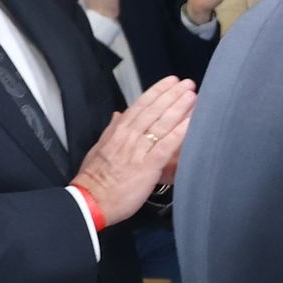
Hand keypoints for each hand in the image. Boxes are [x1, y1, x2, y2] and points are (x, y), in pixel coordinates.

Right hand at [75, 78, 195, 225]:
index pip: (140, 105)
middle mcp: (129, 136)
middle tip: (187, 83)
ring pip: (161, 124)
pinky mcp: (147, 165)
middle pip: (153, 110)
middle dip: (171, 95)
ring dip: (178, 108)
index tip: (170, 82)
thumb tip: (118, 114)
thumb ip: (112, 129)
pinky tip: (190, 123)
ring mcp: (138, 150)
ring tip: (192, 96)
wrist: (90, 200)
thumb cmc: (95, 178)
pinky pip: (166, 145)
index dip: (157, 92)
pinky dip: (179, 133)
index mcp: (118, 131)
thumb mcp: (99, 148)